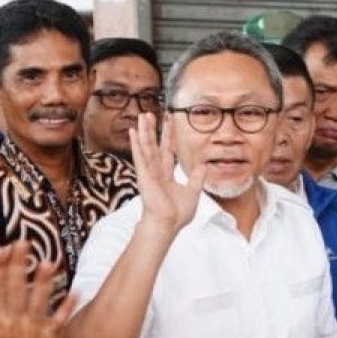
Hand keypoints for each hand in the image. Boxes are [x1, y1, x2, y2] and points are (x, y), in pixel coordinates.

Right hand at [0, 242, 76, 337]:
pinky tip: (74, 289)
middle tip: (24, 242)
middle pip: (15, 287)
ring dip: (43, 280)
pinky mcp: (51, 336)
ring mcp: (34, 328)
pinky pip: (60, 317)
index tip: (1, 249)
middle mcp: (13, 320)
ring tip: (48, 262)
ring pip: (39, 299)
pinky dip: (67, 304)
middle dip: (19, 264)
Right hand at [130, 112, 205, 235]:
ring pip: (147, 147)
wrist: (168, 225)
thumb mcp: (193, 192)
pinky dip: (136, 144)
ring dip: (144, 131)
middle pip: (154, 145)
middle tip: (151, 113)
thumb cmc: (177, 214)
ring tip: (142, 115)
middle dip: (153, 129)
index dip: (169, 135)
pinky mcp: (144, 176)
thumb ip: (197, 178)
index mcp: (167, 174)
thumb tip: (203, 165)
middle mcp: (156, 171)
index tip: (169, 120)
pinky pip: (140, 157)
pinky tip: (133, 132)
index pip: (168, 149)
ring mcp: (149, 173)